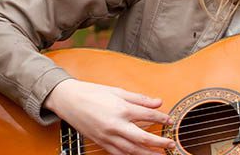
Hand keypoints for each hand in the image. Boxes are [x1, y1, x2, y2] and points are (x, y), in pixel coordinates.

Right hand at [44, 79, 175, 154]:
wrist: (68, 100)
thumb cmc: (92, 93)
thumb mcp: (117, 91)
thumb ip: (139, 98)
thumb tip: (158, 101)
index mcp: (121, 108)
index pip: (147, 115)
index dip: (161, 117)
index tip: (170, 119)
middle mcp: (115, 125)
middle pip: (142, 138)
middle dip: (159, 143)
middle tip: (171, 144)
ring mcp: (107, 136)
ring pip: (132, 150)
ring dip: (148, 154)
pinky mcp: (101, 142)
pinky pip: (118, 153)